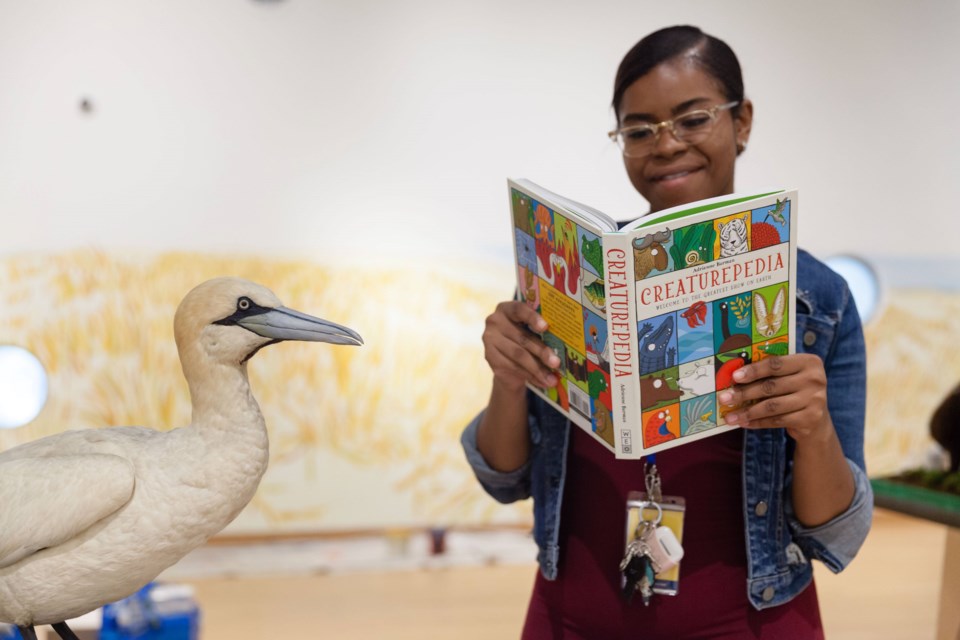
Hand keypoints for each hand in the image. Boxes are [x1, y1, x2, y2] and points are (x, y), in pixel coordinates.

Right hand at [482, 300, 559, 391]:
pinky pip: (513, 367)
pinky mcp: (490, 357)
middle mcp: (494, 321)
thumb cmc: (524, 339)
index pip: (519, 310)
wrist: (507, 359)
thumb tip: (562, 345)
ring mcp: (490, 340)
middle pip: (522, 337)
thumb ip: (539, 331)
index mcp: (506, 309)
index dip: (532, 318)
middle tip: (556, 363)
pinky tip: (542, 382)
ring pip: (519, 355)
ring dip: (538, 369)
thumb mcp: (530, 331)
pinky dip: (531, 376)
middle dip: (542, 352)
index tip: (545, 327)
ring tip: (552, 379)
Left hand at [717, 354, 831, 442]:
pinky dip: (757, 422)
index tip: (734, 377)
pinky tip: (743, 423)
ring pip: (772, 406)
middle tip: (724, 398)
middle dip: (744, 393)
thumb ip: (770, 372)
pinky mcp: (810, 419)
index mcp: (809, 362)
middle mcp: (815, 379)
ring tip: (730, 416)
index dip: (753, 370)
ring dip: (747, 412)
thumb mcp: (789, 376)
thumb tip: (735, 376)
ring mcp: (815, 400)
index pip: (776, 364)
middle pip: (771, 386)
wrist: (816, 419)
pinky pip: (777, 421)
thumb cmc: (794, 390)